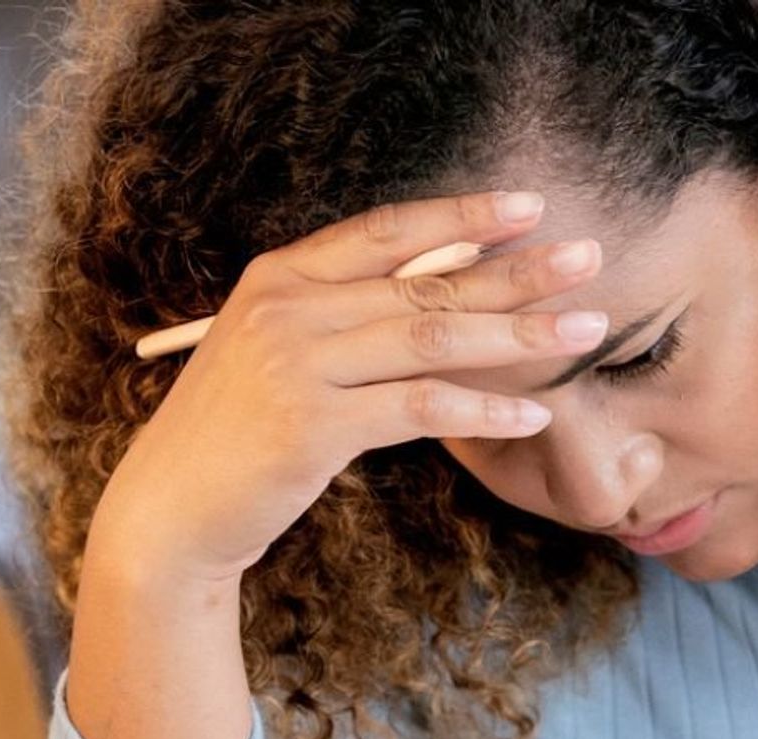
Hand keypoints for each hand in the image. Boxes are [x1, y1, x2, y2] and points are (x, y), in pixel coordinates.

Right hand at [89, 188, 605, 586]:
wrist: (171, 511)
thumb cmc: (232, 438)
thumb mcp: (273, 357)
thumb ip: (337, 320)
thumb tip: (436, 293)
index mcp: (277, 277)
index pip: (385, 231)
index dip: (461, 214)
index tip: (529, 207)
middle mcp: (286, 308)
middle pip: (424, 282)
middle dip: (515, 270)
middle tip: (587, 258)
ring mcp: (296, 365)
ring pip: (432, 339)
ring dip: (517, 335)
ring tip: (583, 329)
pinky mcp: (312, 426)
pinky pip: (420, 408)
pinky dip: (483, 409)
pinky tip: (532, 411)